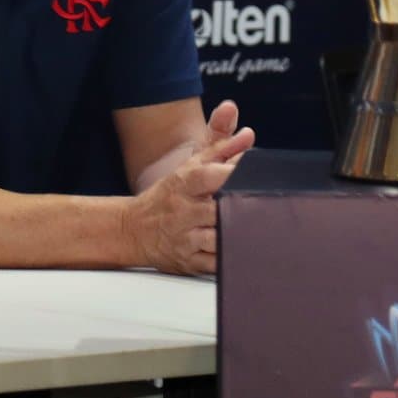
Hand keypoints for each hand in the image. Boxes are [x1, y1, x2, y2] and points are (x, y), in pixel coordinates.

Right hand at [123, 102, 253, 274]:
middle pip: (220, 210)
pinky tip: (242, 247)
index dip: (235, 174)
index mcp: (183, 184)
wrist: (133, 230)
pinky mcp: (189, 263)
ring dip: (239, 233)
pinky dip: (231, 256)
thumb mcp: (190, 167)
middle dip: (243, 207)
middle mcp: (182, 212)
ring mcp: (185, 239)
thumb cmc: (168, 196)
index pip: (210, 176)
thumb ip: (221, 148)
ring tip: (256, 227)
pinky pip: (216, 263)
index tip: (254, 176)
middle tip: (265, 205)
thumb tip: (248, 134)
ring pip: (219, 239)